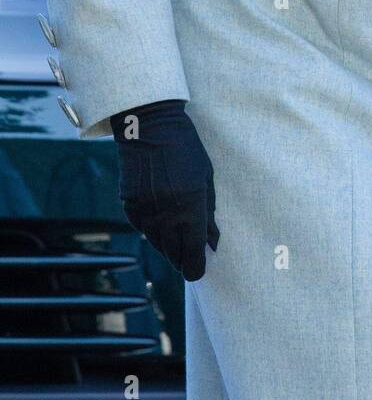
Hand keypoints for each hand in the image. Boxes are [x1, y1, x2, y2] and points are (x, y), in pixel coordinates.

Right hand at [110, 98, 219, 281]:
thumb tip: (213, 242)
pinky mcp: (130, 207)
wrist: (149, 128)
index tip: (200, 271)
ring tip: (179, 240)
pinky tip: (162, 221)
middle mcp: (166, 215)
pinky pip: (144, 230)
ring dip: (169, 246)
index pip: (193, 252)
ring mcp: (146, 212)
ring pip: (158, 245)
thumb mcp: (206, 178)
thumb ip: (209, 213)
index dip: (197, 267)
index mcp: (190, 208)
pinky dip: (154, 230)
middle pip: (174, 254)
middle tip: (191, 257)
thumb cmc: (186, 150)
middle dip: (184, 259)